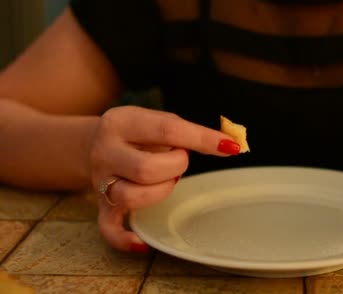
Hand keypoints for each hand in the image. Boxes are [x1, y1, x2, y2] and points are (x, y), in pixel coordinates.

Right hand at [89, 106, 240, 251]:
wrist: (92, 143)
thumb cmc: (138, 134)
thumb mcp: (157, 120)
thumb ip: (189, 132)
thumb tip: (229, 145)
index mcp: (121, 122)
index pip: (167, 130)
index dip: (202, 139)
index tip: (230, 147)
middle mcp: (105, 152)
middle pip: (147, 168)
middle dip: (176, 167)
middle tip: (179, 160)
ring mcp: (100, 181)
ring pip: (133, 197)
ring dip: (161, 191)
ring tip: (166, 179)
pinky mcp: (101, 205)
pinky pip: (110, 228)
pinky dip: (126, 238)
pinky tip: (143, 242)